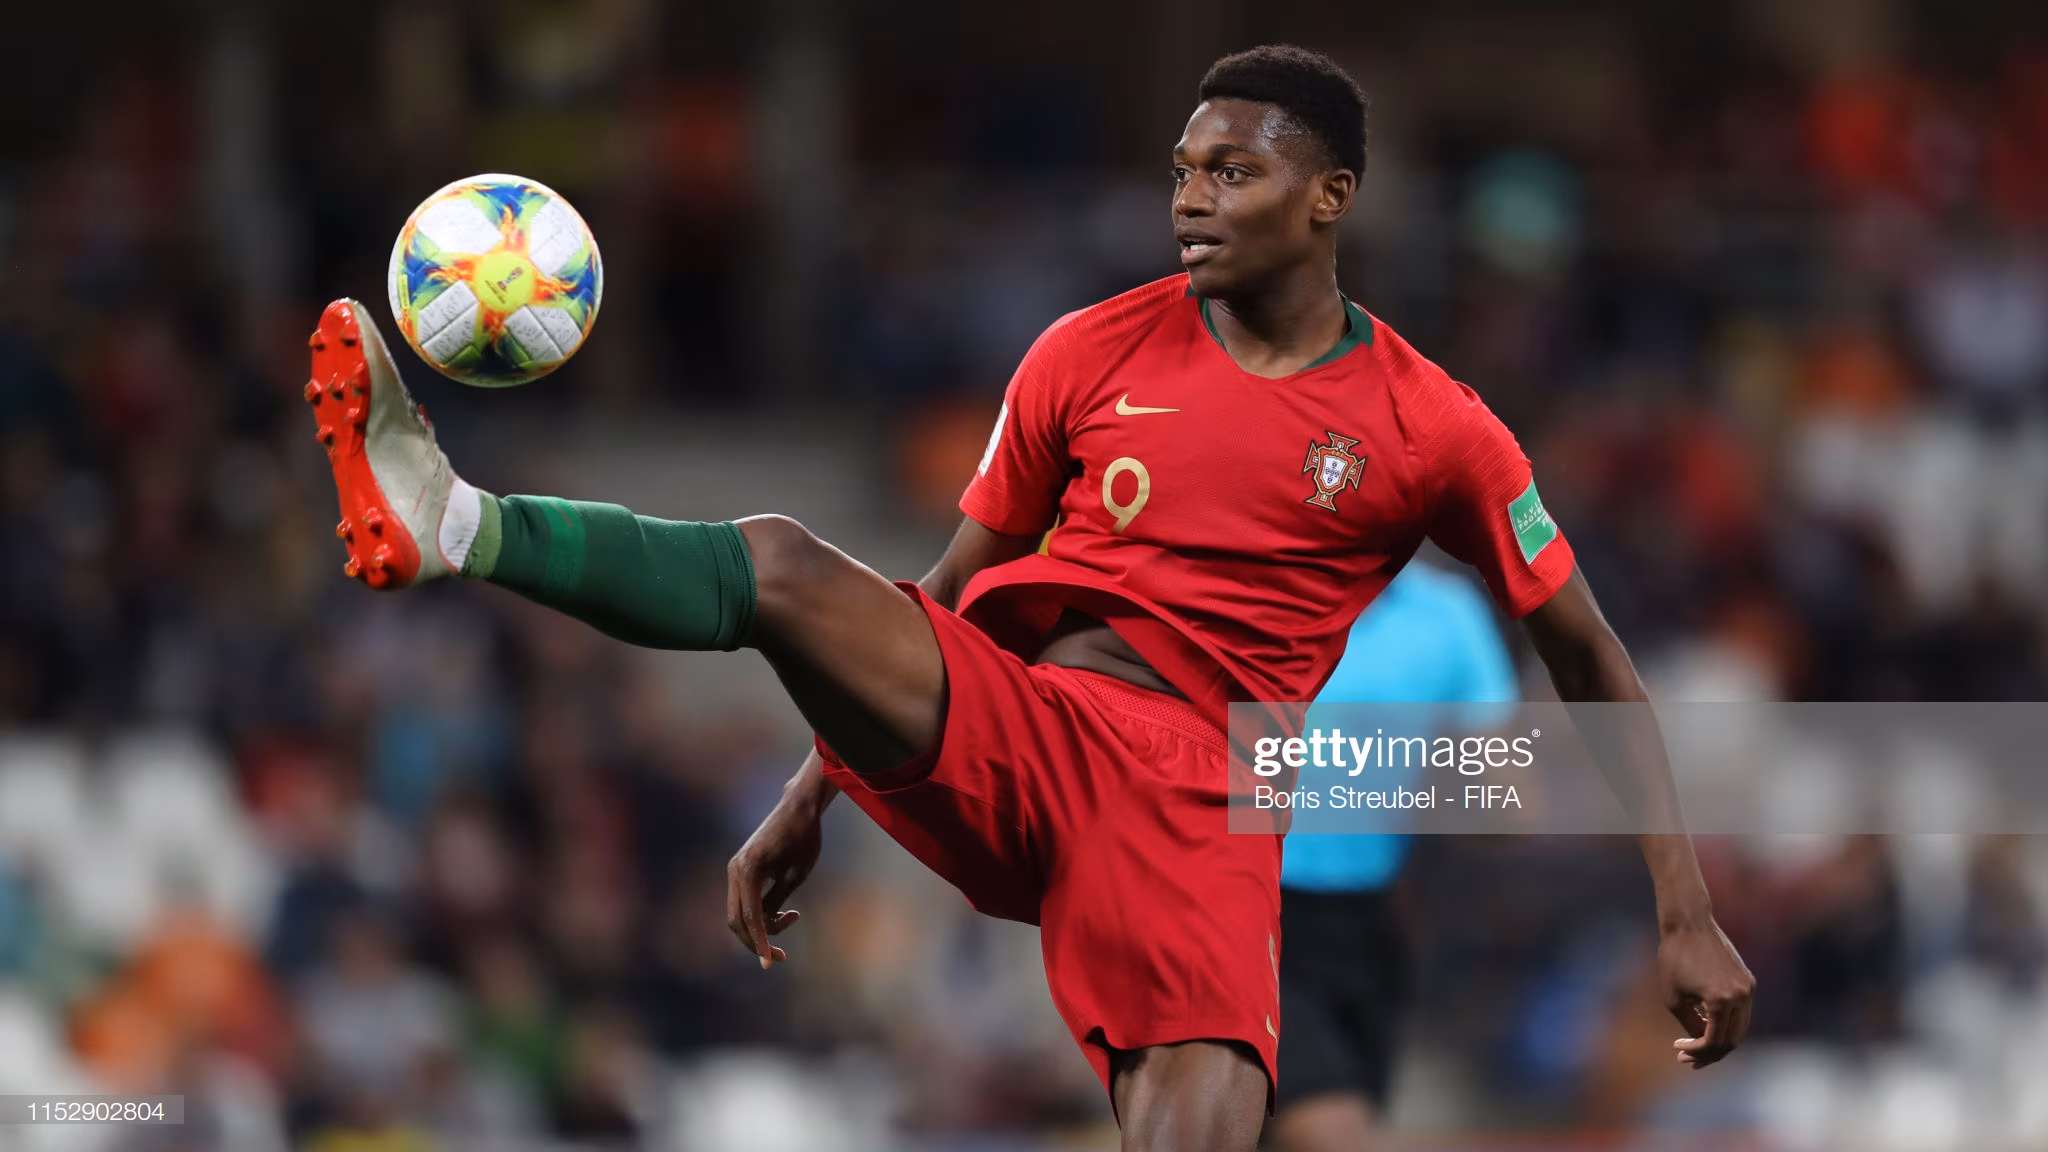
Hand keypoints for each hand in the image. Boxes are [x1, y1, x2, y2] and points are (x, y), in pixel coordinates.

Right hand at [725, 779, 825, 969]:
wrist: (799, 808)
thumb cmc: (803, 839)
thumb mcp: (795, 876)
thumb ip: (775, 902)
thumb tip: (763, 925)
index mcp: (748, 870)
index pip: (750, 917)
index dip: (759, 943)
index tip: (769, 963)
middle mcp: (735, 870)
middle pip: (737, 920)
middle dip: (756, 941)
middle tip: (780, 957)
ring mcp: (736, 869)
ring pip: (739, 913)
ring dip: (760, 927)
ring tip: (793, 919)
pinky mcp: (742, 869)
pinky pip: (745, 901)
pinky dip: (760, 913)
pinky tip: (786, 913)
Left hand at [1658, 916, 1754, 1067]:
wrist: (1689, 925)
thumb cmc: (1674, 958)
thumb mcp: (1674, 998)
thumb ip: (1690, 1025)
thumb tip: (1701, 1044)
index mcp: (1721, 1001)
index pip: (1714, 1041)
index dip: (1696, 1052)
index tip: (1678, 1052)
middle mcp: (1741, 996)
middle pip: (1732, 1040)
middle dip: (1710, 1054)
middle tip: (1688, 1060)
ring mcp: (1748, 988)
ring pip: (1740, 1028)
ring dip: (1720, 1040)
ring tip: (1697, 1047)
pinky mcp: (1748, 981)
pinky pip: (1741, 1012)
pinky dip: (1726, 1023)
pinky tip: (1706, 1025)